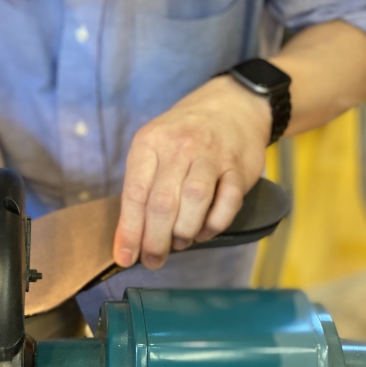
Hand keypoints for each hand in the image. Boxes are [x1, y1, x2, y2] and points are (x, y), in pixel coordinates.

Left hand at [112, 75, 271, 269]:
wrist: (231, 106)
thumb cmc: (182, 136)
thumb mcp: (152, 149)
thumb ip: (140, 189)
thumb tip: (129, 240)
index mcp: (150, 143)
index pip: (134, 193)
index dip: (129, 231)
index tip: (126, 257)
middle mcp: (179, 147)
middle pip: (163, 203)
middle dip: (155, 240)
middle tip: (153, 259)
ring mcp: (212, 155)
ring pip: (195, 201)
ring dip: (184, 232)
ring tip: (179, 242)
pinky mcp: (239, 167)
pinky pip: (228, 203)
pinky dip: (214, 224)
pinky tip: (204, 231)